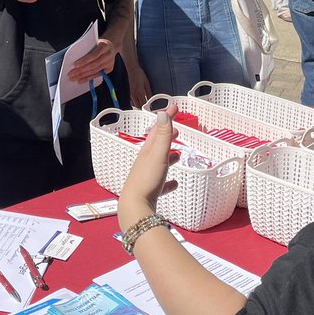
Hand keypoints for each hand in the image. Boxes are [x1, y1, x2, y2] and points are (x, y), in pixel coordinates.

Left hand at [68, 37, 116, 83]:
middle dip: (81, 70)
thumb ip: (87, 48)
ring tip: (73, 78)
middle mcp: (108, 55)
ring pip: (94, 71)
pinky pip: (96, 75)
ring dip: (82, 76)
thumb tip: (73, 57)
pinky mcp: (109, 69)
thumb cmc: (99, 44)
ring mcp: (109, 63)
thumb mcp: (94, 42)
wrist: (111, 46)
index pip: (94, 55)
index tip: (74, 65)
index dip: (84, 60)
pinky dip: (87, 78)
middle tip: (71, 74)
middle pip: (93, 65)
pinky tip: (80, 80)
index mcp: (104, 46)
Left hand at [117, 107, 178, 229]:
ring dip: (168, 157)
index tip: (175, 107)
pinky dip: (169, 181)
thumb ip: (162, 135)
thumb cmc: (147, 179)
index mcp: (147, 151)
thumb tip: (163, 113)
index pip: (157, 129)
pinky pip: (161, 184)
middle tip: (177, 130)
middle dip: (166, 136)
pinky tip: (174, 183)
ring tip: (178, 155)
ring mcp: (147, 177)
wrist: (135, 207)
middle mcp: (145, 162)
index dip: (166, 117)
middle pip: (156, 145)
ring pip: (159, 163)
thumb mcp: (157, 155)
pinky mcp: (150, 192)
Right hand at [127, 65, 151, 108]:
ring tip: (143, 108)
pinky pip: (132, 102)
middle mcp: (134, 95)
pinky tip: (138, 104)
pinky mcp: (130, 93)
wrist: (133, 70)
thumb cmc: (140, 75)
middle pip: (138, 106)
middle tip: (147, 110)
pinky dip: (135, 104)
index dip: (147, 108)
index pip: (143, 104)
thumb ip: (149, 92)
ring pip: (134, 105)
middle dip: (142, 109)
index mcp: (140, 92)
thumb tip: (151, 99)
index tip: (150, 110)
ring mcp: (131, 94)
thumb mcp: (147, 83)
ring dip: (139, 107)